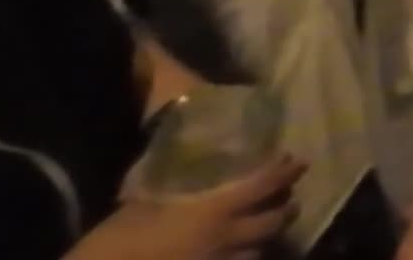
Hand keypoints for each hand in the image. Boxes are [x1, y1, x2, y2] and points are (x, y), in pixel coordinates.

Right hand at [77, 155, 300, 259]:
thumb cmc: (115, 240)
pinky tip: (234, 256)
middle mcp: (225, 242)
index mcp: (212, 213)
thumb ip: (167, 192)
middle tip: (288, 198)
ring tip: (263, 231)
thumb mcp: (140, 204)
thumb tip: (174, 179)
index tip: (297, 161)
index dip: (282, 172)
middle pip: (272, 225)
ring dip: (265, 241)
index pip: (260, 187)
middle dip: (286, 210)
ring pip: (257, 254)